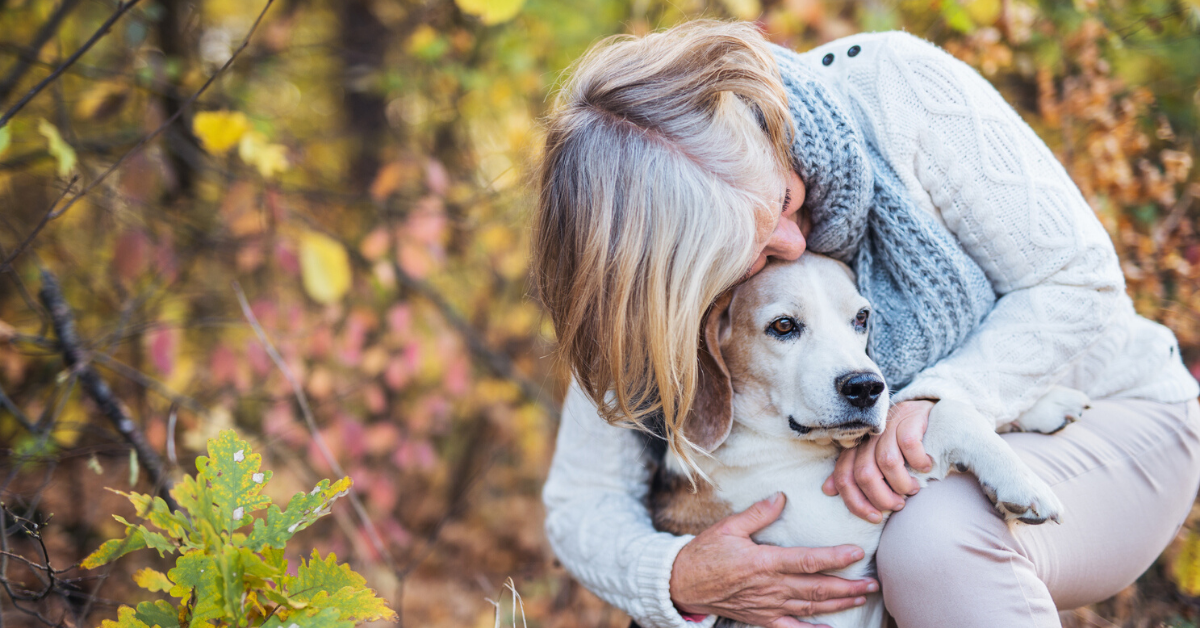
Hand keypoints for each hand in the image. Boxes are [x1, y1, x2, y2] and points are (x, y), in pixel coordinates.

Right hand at [669, 493, 877, 627]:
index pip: (807, 560)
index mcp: (763, 562)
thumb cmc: (704, 553)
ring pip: (810, 608)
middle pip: (816, 588)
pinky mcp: (761, 619)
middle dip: (848, 586)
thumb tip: (781, 497)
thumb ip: (757, 514)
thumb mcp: (728, 527)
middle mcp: (770, 587)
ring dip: (839, 604)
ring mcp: (767, 606)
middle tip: (873, 582)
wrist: (682, 584)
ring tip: (861, 597)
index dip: (833, 558)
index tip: (855, 553)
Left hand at [822, 400, 935, 521]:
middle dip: (881, 497)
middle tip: (897, 505)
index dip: (855, 502)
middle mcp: (868, 436)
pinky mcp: (908, 418)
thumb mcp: (874, 460)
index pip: (843, 477)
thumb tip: (827, 490)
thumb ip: (852, 474)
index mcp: (855, 448)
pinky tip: (925, 466)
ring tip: (913, 490)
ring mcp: (888, 426)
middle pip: (864, 473)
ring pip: (887, 462)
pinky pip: (909, 445)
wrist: (926, 414)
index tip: (874, 517)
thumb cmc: (899, 446)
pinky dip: (918, 462)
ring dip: (902, 484)